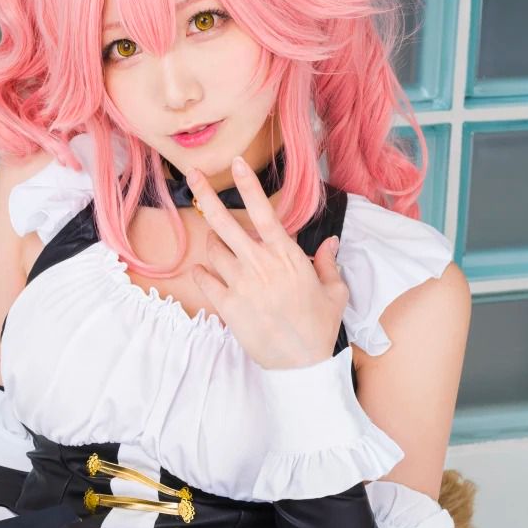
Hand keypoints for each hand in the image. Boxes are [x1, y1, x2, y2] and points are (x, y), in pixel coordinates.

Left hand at [186, 157, 347, 369]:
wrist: (302, 364)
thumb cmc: (320, 327)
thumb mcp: (335, 292)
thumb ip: (329, 263)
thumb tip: (332, 242)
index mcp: (287, 256)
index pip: (263, 212)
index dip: (247, 185)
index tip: (235, 163)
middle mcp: (260, 265)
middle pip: (224, 223)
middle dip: (205, 195)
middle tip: (192, 176)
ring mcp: (241, 285)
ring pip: (213, 250)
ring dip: (213, 244)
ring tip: (221, 248)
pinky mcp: (227, 306)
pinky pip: (203, 278)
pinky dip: (202, 272)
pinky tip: (207, 273)